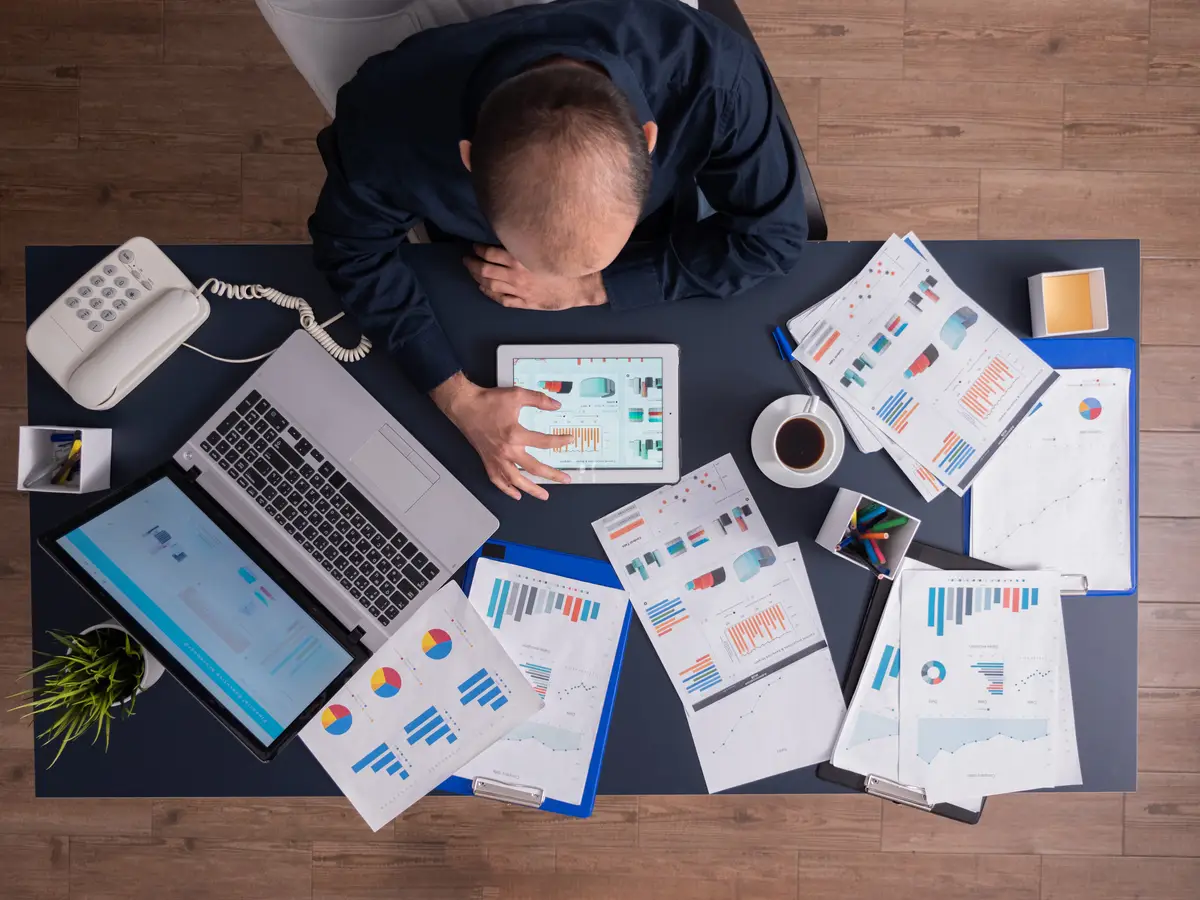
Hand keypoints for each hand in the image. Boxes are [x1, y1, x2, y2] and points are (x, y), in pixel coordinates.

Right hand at [431, 372, 572, 499]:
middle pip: (534, 468)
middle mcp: (507, 451)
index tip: (570, 440)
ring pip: (516, 480)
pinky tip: (516, 494)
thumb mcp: (517, 395)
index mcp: (515, 434)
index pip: (544, 442)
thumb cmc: (488, 401)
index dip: (560, 441)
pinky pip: (498, 480)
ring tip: (544, 495)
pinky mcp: (488, 461)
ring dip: (531, 489)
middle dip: (552, 475)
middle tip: (565, 479)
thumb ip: (538, 400)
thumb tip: (556, 404)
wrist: (464, 406)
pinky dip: (507, 489)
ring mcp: (497, 459)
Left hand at [464, 245, 606, 309]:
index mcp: (521, 259)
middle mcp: (516, 276)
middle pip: (485, 270)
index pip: (490, 253)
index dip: (479, 249)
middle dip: (472, 264)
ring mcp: (520, 291)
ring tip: (473, 273)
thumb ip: (527, 244)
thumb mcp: (546, 248)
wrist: (583, 287)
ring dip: (478, 279)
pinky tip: (485, 290)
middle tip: (467, 259)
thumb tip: (513, 235)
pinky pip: (502, 299)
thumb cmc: (569, 265)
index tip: (475, 246)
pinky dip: (490, 294)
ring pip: (490, 285)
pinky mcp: (525, 303)